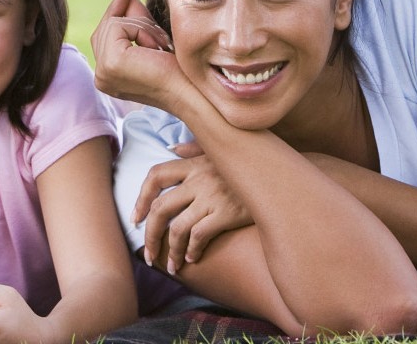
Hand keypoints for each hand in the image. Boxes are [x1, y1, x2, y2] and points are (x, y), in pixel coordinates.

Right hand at [90, 0, 180, 110]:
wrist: (192, 92)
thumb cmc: (179, 70)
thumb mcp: (152, 40)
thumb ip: (135, 20)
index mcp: (107, 76)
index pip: (103, 34)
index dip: (115, 11)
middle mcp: (100, 77)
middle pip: (105, 26)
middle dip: (133, 17)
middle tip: (156, 24)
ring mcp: (103, 72)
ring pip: (113, 24)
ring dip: (142, 26)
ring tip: (161, 44)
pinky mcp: (111, 63)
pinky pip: (119, 26)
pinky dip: (142, 29)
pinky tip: (157, 47)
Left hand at [134, 141, 251, 274]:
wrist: (280, 179)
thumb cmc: (250, 168)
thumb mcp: (222, 153)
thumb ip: (195, 149)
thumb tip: (172, 149)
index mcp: (195, 163)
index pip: (156, 176)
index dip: (141, 198)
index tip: (136, 218)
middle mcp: (200, 179)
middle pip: (160, 208)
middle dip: (150, 235)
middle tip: (148, 254)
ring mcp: (213, 197)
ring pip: (177, 228)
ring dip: (170, 251)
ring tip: (172, 266)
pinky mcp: (227, 213)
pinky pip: (199, 236)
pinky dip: (193, 250)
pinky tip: (193, 258)